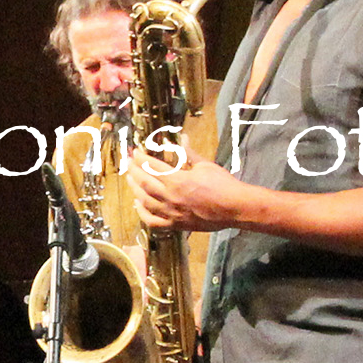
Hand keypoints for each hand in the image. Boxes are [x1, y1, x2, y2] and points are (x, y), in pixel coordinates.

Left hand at [126, 147, 249, 234]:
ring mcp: (171, 213)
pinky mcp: (175, 225)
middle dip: (133, 171)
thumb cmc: (223, 185)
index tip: (135, 152)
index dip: (141, 158)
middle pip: (144, 183)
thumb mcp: (205, 165)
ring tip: (130, 179)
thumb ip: (188, 153)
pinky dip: (142, 213)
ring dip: (134, 189)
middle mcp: (171, 198)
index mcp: (178, 181)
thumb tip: (182, 138)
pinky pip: (153, 221)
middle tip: (128, 162)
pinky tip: (138, 205)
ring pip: (144, 201)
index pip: (152, 167)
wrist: (234, 208)